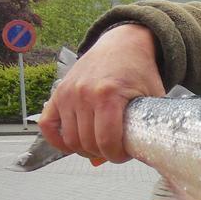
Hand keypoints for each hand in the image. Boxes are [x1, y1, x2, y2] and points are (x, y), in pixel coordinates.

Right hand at [38, 24, 165, 162]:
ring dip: (84, 149)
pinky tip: (71, 144)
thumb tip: (144, 152)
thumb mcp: (152, 95)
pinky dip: (56, 140)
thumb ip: (149, 123)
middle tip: (114, 151)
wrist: (122, 44)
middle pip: (87, 143)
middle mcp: (84, 93)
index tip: (123, 155)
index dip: (116, 155)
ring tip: (99, 146)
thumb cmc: (139, 70)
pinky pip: (47, 125)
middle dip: (103, 153)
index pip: (106, 140)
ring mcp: (68, 93)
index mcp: (108, 94)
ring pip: (70, 139)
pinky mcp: (58, 93)